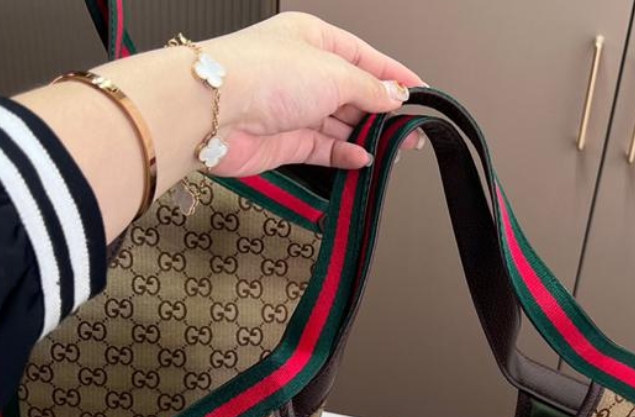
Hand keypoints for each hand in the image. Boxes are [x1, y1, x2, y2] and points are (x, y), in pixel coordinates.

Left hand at [205, 12, 424, 176]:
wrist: (214, 111)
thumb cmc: (261, 75)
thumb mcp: (334, 73)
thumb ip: (369, 89)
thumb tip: (393, 95)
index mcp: (313, 38)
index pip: (364, 57)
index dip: (393, 76)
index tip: (420, 94)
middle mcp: (302, 71)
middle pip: (353, 92)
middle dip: (382, 112)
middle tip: (410, 130)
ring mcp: (293, 107)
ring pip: (340, 124)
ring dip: (366, 136)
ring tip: (392, 148)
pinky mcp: (285, 140)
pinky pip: (324, 148)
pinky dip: (344, 154)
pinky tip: (363, 159)